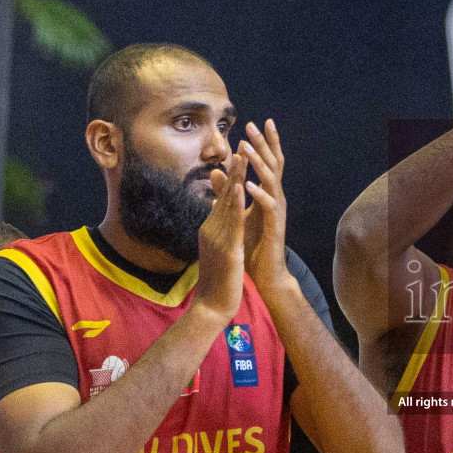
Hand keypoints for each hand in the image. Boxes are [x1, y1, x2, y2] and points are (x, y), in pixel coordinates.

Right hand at [194, 153, 248, 324]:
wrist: (212, 306)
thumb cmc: (217, 281)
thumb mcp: (217, 251)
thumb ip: (218, 233)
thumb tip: (218, 221)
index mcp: (211, 229)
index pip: (222, 199)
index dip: (231, 178)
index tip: (239, 157)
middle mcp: (211, 228)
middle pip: (224, 195)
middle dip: (234, 171)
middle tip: (241, 146)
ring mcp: (216, 237)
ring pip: (227, 203)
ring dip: (235, 179)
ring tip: (241, 157)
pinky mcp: (225, 247)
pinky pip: (231, 222)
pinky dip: (235, 203)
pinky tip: (239, 187)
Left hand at [239, 121, 294, 296]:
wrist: (266, 274)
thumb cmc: (253, 245)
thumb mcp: (237, 213)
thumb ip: (227, 192)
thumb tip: (215, 170)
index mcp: (268, 195)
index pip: (268, 163)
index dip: (264, 143)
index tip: (256, 122)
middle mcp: (276, 199)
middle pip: (273, 165)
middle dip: (263, 144)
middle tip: (253, 124)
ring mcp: (277, 212)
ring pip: (271, 181)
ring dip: (258, 164)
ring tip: (247, 149)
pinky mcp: (275, 227)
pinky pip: (268, 207)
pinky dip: (259, 194)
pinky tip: (248, 185)